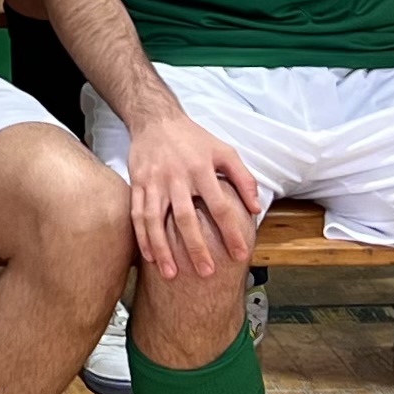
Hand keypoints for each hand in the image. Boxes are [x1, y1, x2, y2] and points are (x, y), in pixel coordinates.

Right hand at [125, 110, 262, 279]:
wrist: (156, 120)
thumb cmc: (194, 139)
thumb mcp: (224, 150)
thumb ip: (243, 178)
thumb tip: (255, 208)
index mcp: (201, 169)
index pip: (219, 206)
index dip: (230, 232)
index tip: (240, 255)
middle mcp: (176, 177)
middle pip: (185, 218)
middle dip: (196, 248)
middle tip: (206, 272)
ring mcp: (154, 182)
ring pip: (155, 220)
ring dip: (163, 249)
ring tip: (171, 274)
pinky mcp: (137, 184)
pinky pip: (137, 215)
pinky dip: (142, 238)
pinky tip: (149, 257)